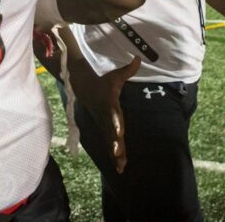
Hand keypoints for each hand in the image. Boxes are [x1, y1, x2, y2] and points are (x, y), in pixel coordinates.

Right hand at [67, 56, 140, 173]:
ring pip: (110, 142)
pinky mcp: (104, 130)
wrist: (85, 88)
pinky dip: (115, 156)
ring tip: (121, 167)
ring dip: (116, 154)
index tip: (119, 131)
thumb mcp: (115, 76)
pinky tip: (121, 167)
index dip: (116, 123)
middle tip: (119, 154)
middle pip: (111, 132)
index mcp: (110, 105)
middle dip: (115, 144)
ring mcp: (104, 125)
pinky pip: (110, 144)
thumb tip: (140, 58)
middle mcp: (106, 117)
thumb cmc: (103, 82)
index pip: (113, 115)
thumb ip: (128, 69)